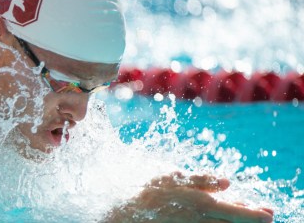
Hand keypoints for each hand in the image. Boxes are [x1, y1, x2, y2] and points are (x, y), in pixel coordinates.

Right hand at [105, 172, 272, 222]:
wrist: (127, 213)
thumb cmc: (149, 192)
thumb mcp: (174, 177)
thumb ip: (202, 180)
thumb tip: (228, 183)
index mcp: (201, 203)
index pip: (236, 212)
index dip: (255, 213)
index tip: (268, 213)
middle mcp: (201, 220)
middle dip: (251, 220)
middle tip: (267, 218)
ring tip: (251, 221)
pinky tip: (223, 222)